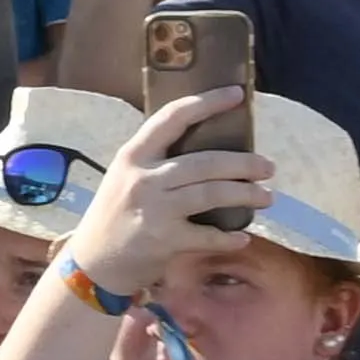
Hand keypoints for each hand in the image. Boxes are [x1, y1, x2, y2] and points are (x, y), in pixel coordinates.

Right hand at [63, 103, 270, 304]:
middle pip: (206, 162)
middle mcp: (143, 178)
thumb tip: (212, 150)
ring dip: (246, 194)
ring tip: (266, 197)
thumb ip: (158, 162)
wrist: (92, 265)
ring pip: (212, 193)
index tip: (236, 94)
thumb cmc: (115, 216)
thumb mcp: (126, 178)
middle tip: (267, 167)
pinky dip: (229, 238)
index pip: (173, 117)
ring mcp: (154, 209)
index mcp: (134, 156)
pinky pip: (208, 235)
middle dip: (244, 164)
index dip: (207, 102)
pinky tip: (242, 237)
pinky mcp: (163, 240)